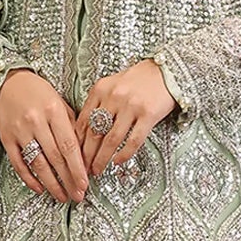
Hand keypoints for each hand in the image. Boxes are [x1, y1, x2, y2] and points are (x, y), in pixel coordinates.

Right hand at [0, 69, 88, 203]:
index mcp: (53, 111)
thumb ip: (72, 126)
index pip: (69, 145)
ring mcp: (19, 131)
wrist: (9, 83)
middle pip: (55, 157)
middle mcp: (36, 121)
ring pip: (38, 163)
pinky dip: (29, 178)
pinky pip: (18, 163)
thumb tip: (84, 155)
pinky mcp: (6, 139)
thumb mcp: (60, 102)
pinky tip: (39, 188)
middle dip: (68, 180)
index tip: (85, 183)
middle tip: (77, 195)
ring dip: (51, 184)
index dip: (77, 167)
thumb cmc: (39, 93)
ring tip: (62, 196)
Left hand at [76, 58, 176, 176]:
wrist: (166, 71)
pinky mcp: (149, 114)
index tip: (74, 156)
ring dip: (102, 159)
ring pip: (111, 139)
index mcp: (100, 89)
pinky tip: (118, 161)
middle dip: (87, 155)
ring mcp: (131, 106)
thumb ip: (98, 104)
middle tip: (83, 169)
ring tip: (98, 170)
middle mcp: (114, 97)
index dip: (77, 142)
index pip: (82, 121)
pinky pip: (134, 140)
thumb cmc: (137, 80)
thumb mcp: (112, 86)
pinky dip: (124, 154)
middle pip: (94, 133)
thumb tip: (83, 133)